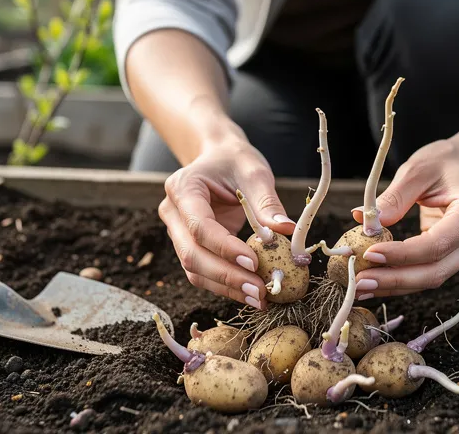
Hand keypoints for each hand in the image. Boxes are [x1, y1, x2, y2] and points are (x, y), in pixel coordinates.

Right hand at [158, 139, 295, 308]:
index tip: (254, 262)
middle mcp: (173, 213)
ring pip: (194, 270)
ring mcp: (178, 233)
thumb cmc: (234, 162)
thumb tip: (285, 231)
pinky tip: (250, 293)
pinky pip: (203, 272)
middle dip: (226, 276)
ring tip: (258, 298)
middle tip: (259, 290)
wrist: (218, 159)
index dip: (225, 248)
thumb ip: (267, 202)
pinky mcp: (190, 247)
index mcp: (183, 188)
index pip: (199, 226)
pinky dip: (226, 285)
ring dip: (226, 287)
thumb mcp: (254, 172)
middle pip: (192, 254)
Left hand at [351, 138, 458, 297]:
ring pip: (430, 278)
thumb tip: (363, 221)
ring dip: (394, 285)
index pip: (436, 244)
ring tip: (361, 287)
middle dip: (395, 280)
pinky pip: (427, 272)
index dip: (402, 254)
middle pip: (435, 271)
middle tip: (360, 283)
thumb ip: (394, 197)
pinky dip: (401, 278)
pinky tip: (376, 280)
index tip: (369, 253)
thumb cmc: (447, 162)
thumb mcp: (418, 170)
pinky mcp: (456, 257)